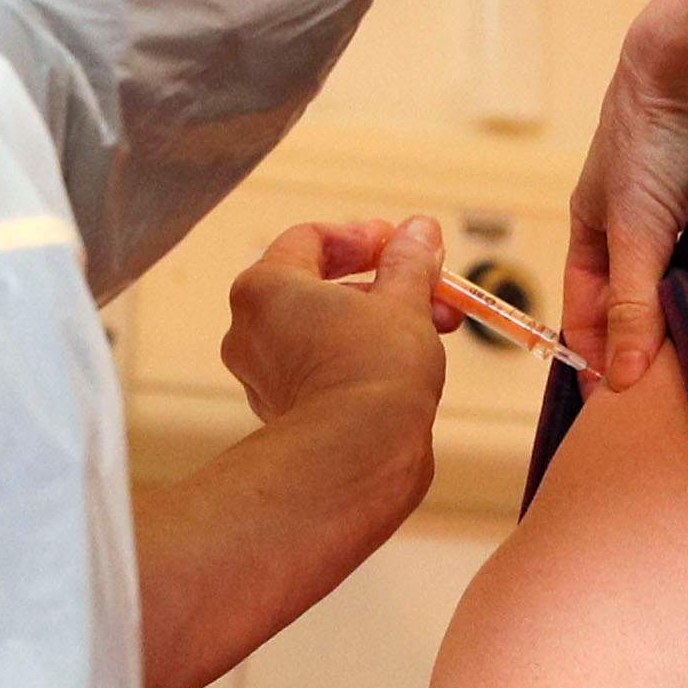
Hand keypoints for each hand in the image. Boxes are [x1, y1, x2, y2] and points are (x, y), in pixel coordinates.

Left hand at [220, 215, 451, 434]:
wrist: (359, 457)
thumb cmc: (372, 372)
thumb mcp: (403, 300)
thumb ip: (409, 260)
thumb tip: (419, 231)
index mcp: (264, 289)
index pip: (309, 240)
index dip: (361, 236)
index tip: (398, 243)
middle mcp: (251, 330)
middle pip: (320, 287)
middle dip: (383, 284)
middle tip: (427, 284)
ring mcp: (263, 376)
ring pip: (326, 330)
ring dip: (380, 321)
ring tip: (436, 325)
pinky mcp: (286, 412)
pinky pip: (323, 368)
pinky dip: (361, 357)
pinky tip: (409, 362)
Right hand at [563, 0, 687, 391]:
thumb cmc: (651, 139)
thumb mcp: (635, 229)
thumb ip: (635, 305)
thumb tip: (623, 384)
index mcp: (601, 228)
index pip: (593, 308)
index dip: (603, 355)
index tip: (621, 413)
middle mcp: (650, 220)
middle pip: (657, 297)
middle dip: (671, 342)